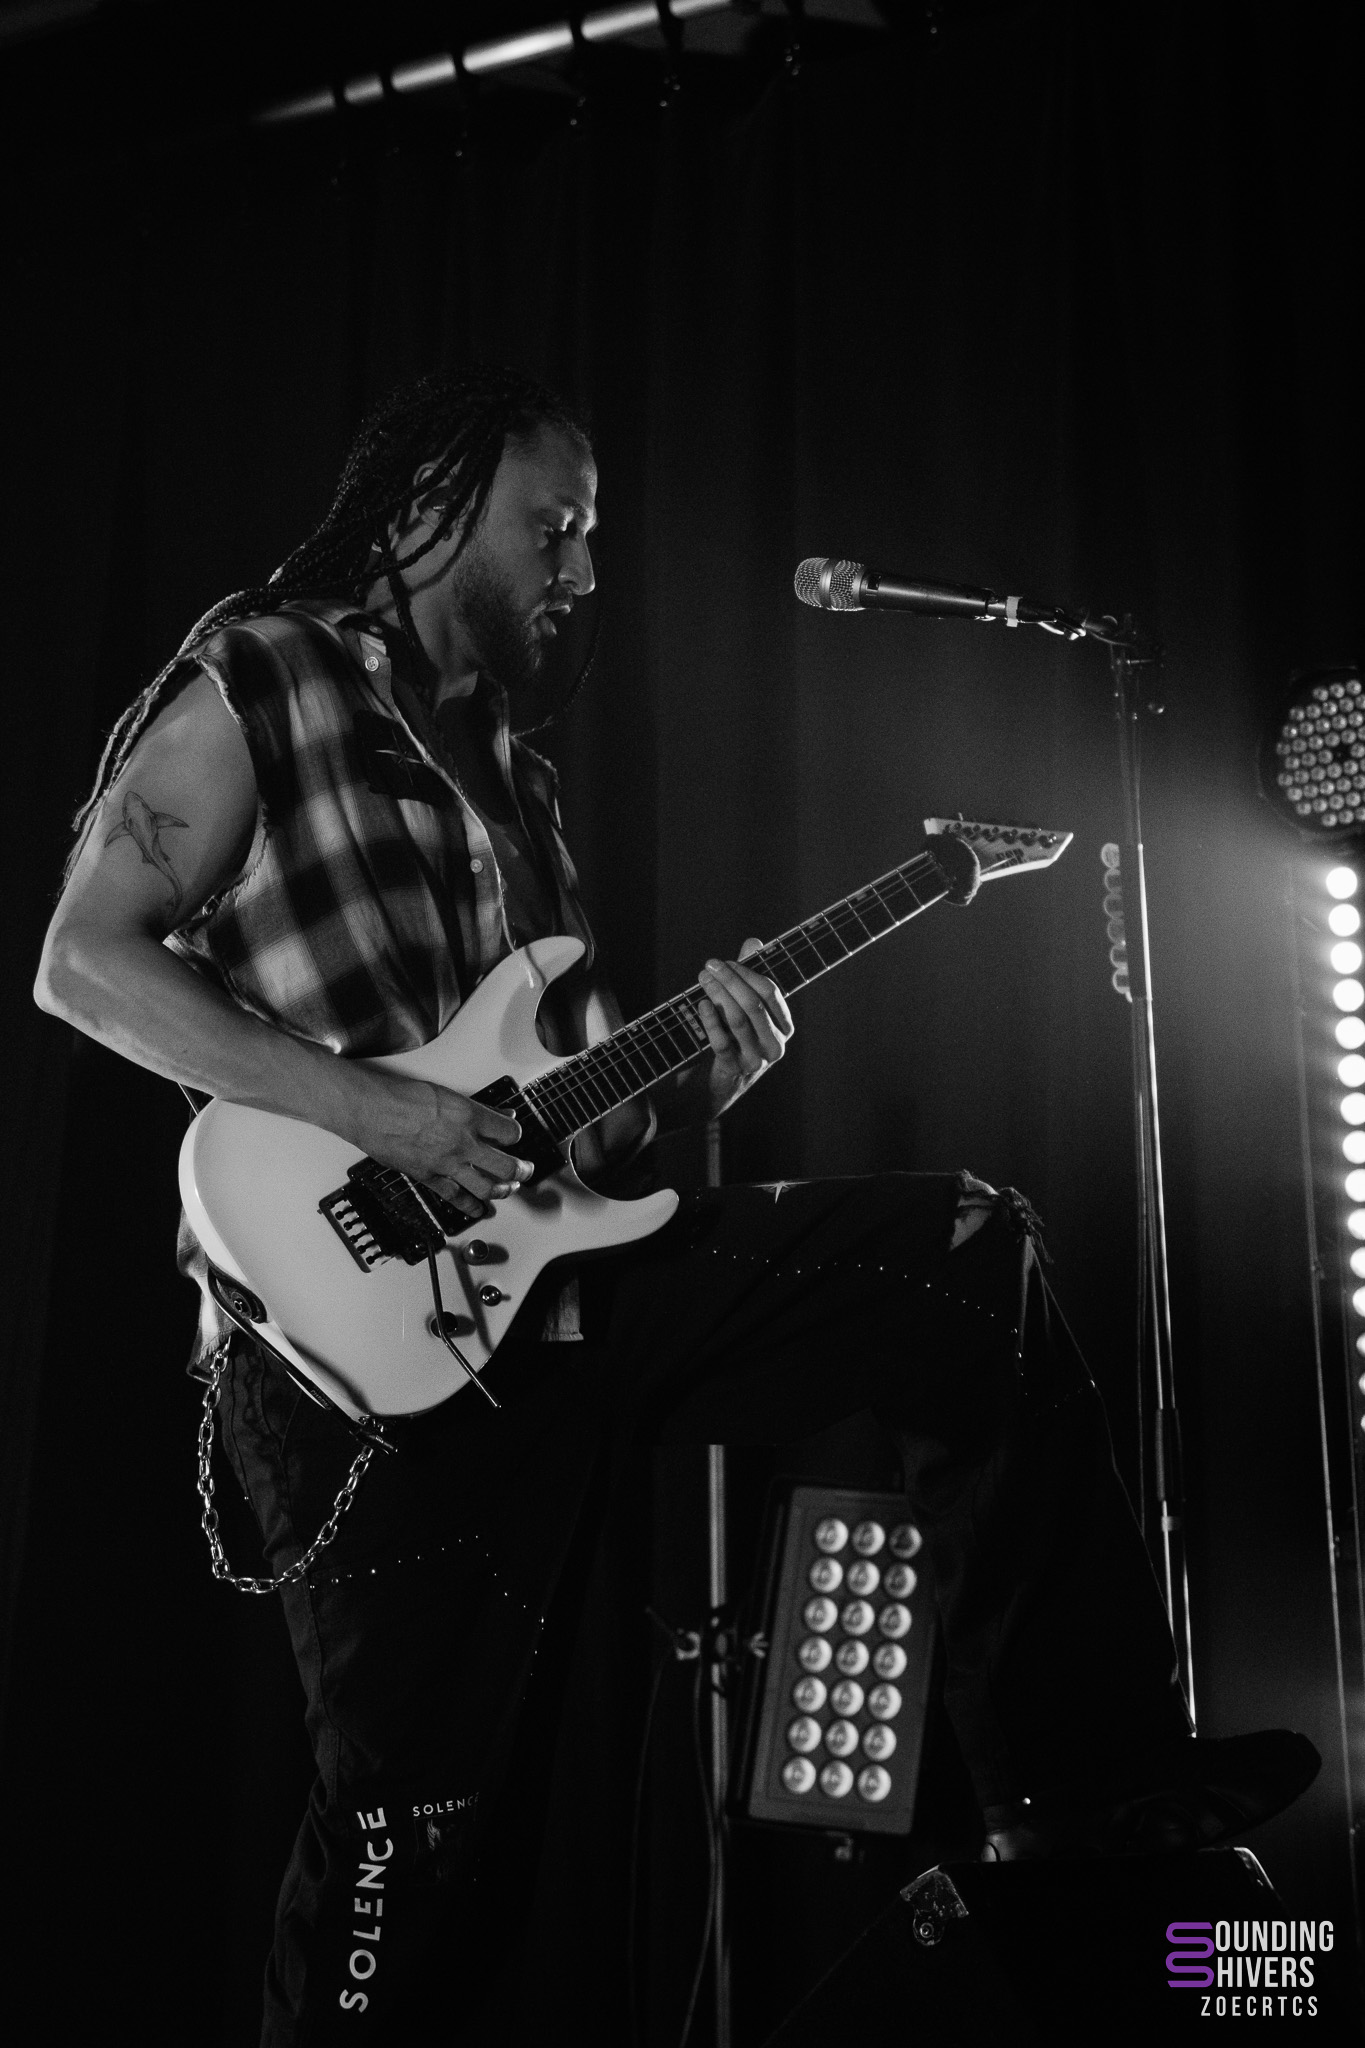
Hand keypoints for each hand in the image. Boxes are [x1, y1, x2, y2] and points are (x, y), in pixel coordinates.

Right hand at [345, 1068, 531, 1219]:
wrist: (372, 1111)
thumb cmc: (401, 1097)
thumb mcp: (446, 1094)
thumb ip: (476, 1108)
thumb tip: (497, 1114)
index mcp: (470, 1117)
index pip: (510, 1132)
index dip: (516, 1135)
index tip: (515, 1136)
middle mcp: (463, 1143)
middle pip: (506, 1165)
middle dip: (521, 1170)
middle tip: (526, 1170)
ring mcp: (447, 1164)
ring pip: (486, 1186)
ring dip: (502, 1190)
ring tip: (508, 1189)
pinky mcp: (429, 1177)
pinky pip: (456, 1197)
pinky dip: (470, 1206)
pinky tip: (479, 1209)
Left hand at [693, 939, 793, 1119]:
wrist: (715, 1087)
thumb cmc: (732, 1041)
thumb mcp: (743, 1009)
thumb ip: (750, 977)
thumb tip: (754, 942)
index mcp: (784, 1027)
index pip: (771, 992)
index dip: (748, 972)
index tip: (726, 961)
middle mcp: (775, 1045)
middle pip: (755, 1004)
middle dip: (731, 980)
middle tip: (710, 965)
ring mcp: (756, 1060)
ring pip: (738, 1020)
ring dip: (718, 994)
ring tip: (702, 978)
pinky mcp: (734, 1071)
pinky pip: (722, 1041)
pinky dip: (710, 1021)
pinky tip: (701, 1004)